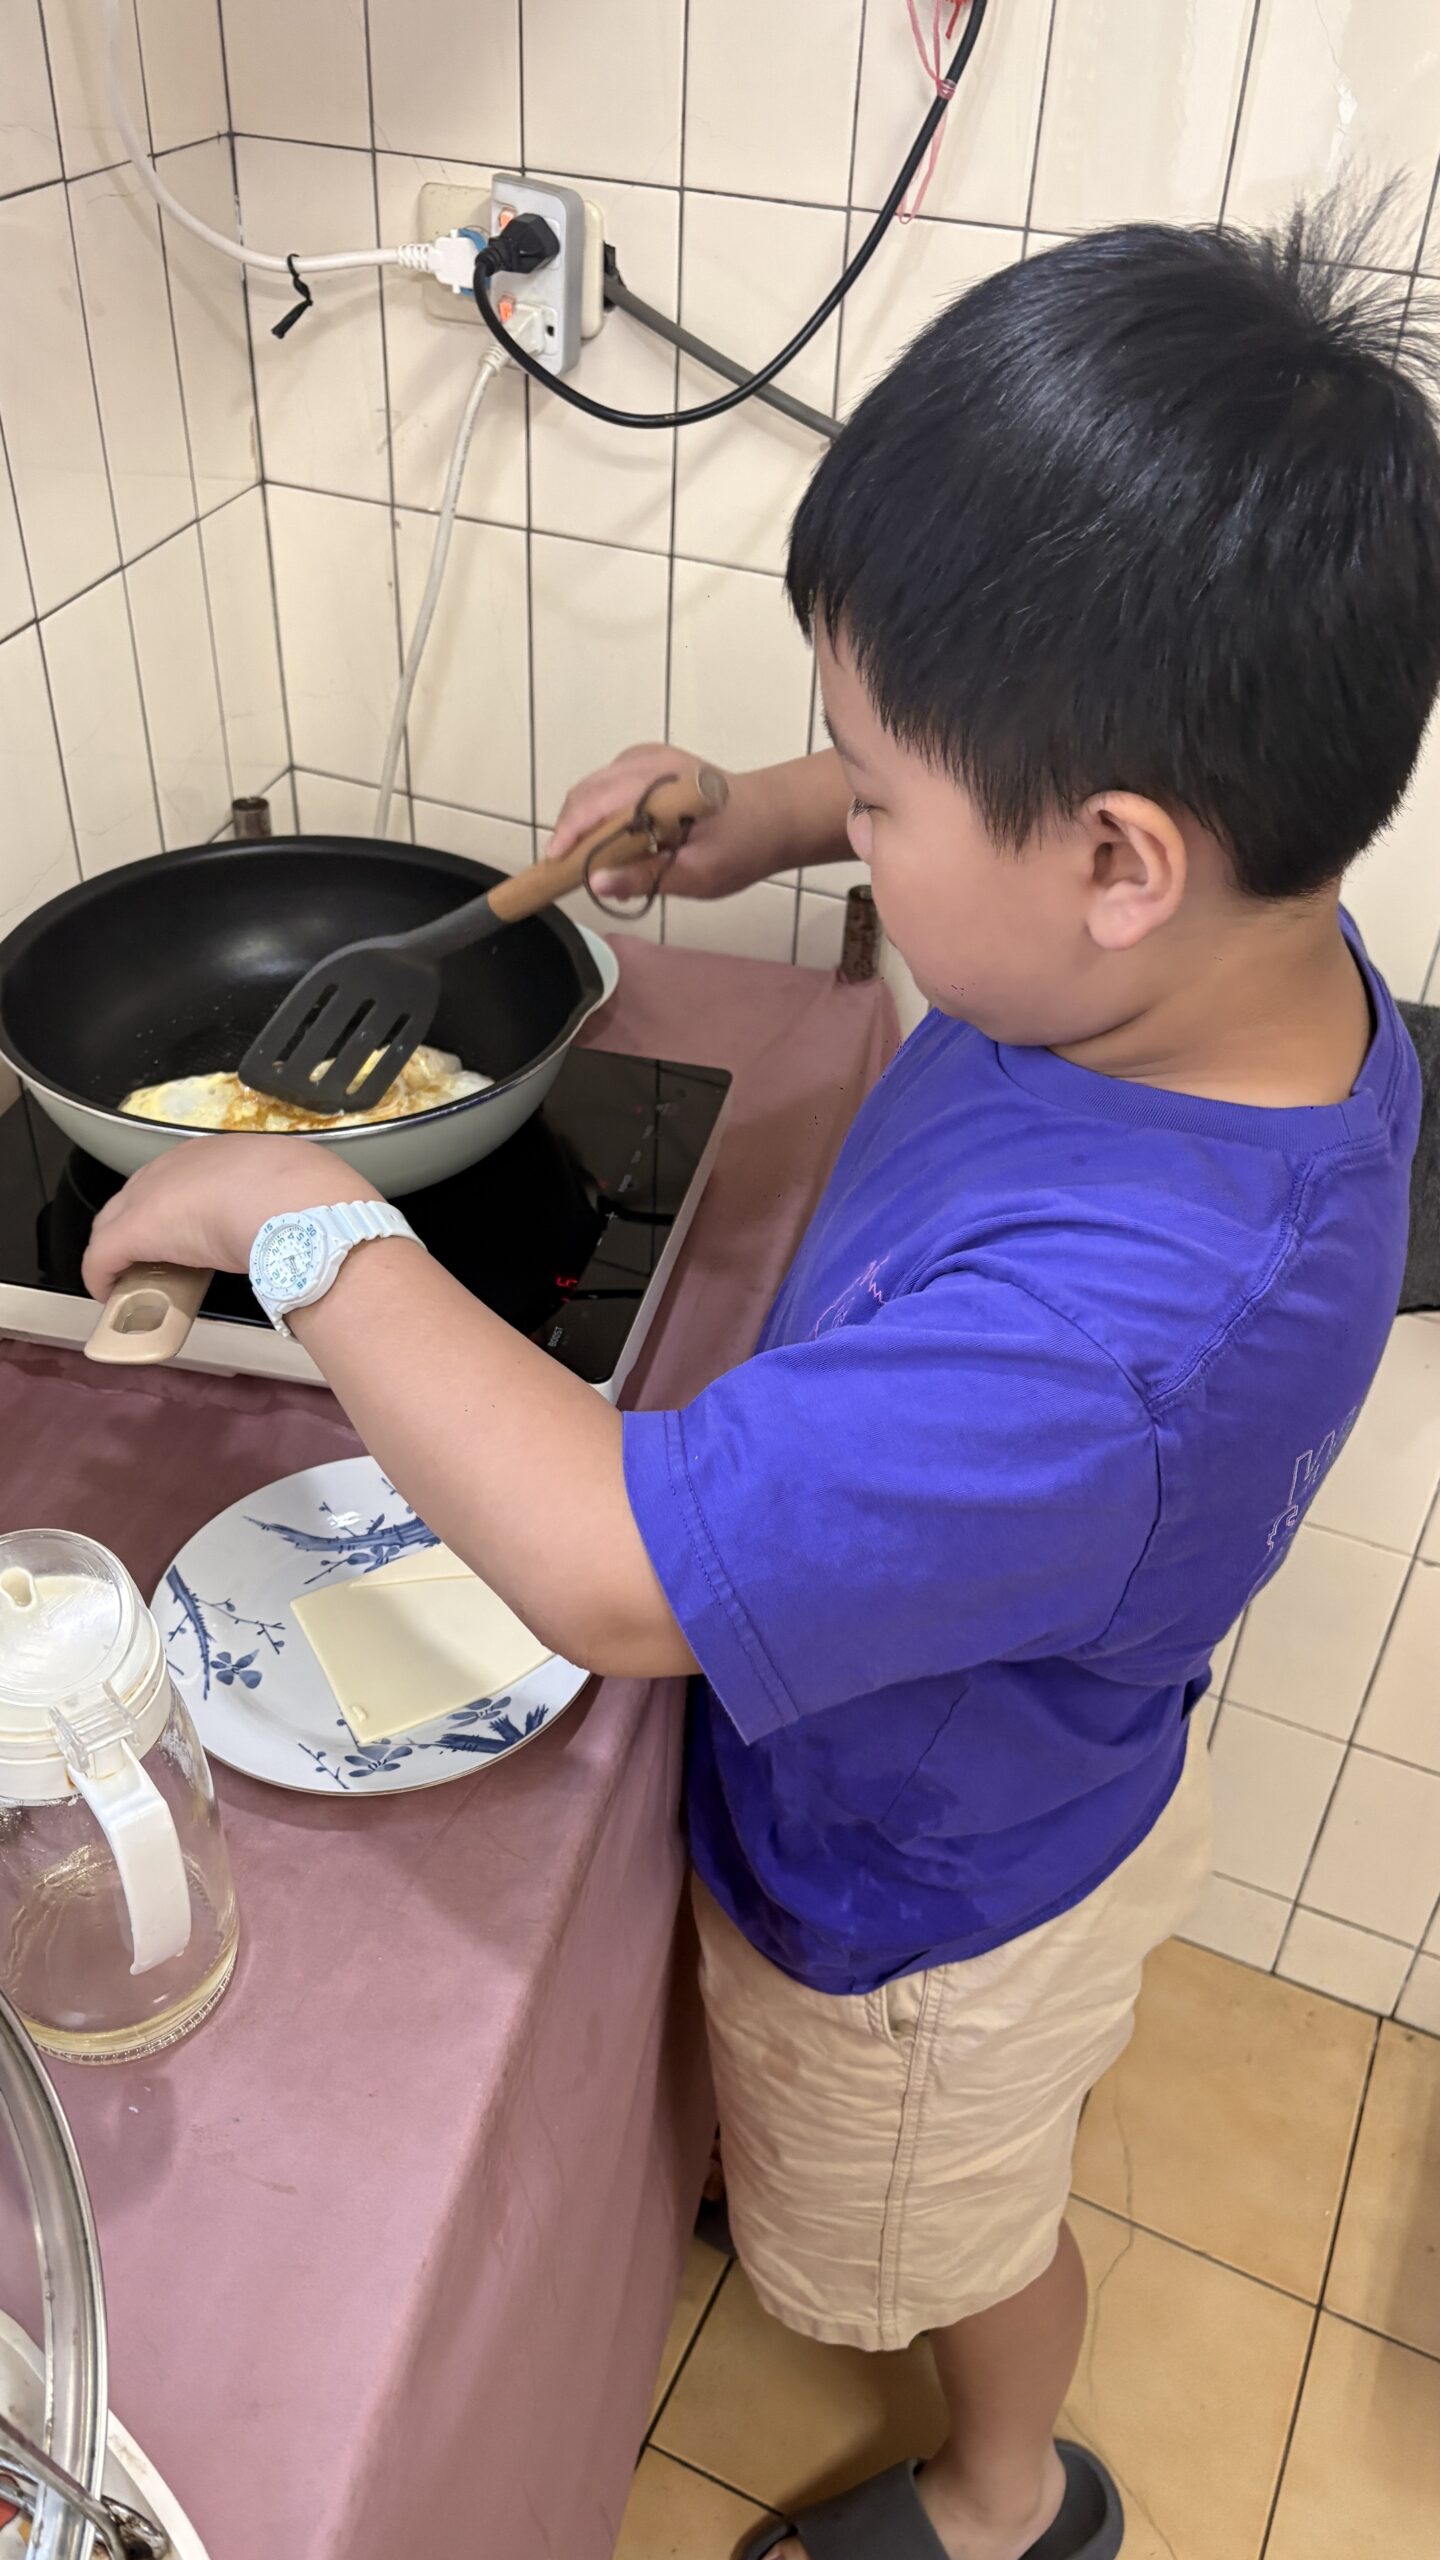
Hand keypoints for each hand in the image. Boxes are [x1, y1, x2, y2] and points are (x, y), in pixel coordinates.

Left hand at [82, 1136, 376, 1302]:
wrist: (303, 1208)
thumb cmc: (321, 1204)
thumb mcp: (316, 1195)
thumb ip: (310, 1209)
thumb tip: (335, 1236)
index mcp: (233, 1152)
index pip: (192, 1175)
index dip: (186, 1207)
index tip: (196, 1234)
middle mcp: (187, 1162)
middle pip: (145, 1193)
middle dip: (144, 1227)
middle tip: (157, 1263)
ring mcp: (157, 1193)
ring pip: (120, 1222)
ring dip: (124, 1252)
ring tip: (135, 1280)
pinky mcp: (135, 1230)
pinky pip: (105, 1255)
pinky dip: (103, 1276)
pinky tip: (109, 1294)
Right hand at [546, 743, 782, 903]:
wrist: (774, 815)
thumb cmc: (741, 848)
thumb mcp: (697, 875)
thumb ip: (645, 878)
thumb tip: (595, 883)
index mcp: (664, 786)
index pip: (600, 802)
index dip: (571, 832)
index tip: (555, 864)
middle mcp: (651, 761)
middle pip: (589, 791)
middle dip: (570, 829)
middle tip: (565, 870)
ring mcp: (648, 756)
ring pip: (594, 784)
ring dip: (581, 819)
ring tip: (583, 857)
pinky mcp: (648, 759)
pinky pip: (607, 781)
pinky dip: (597, 807)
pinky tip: (606, 834)